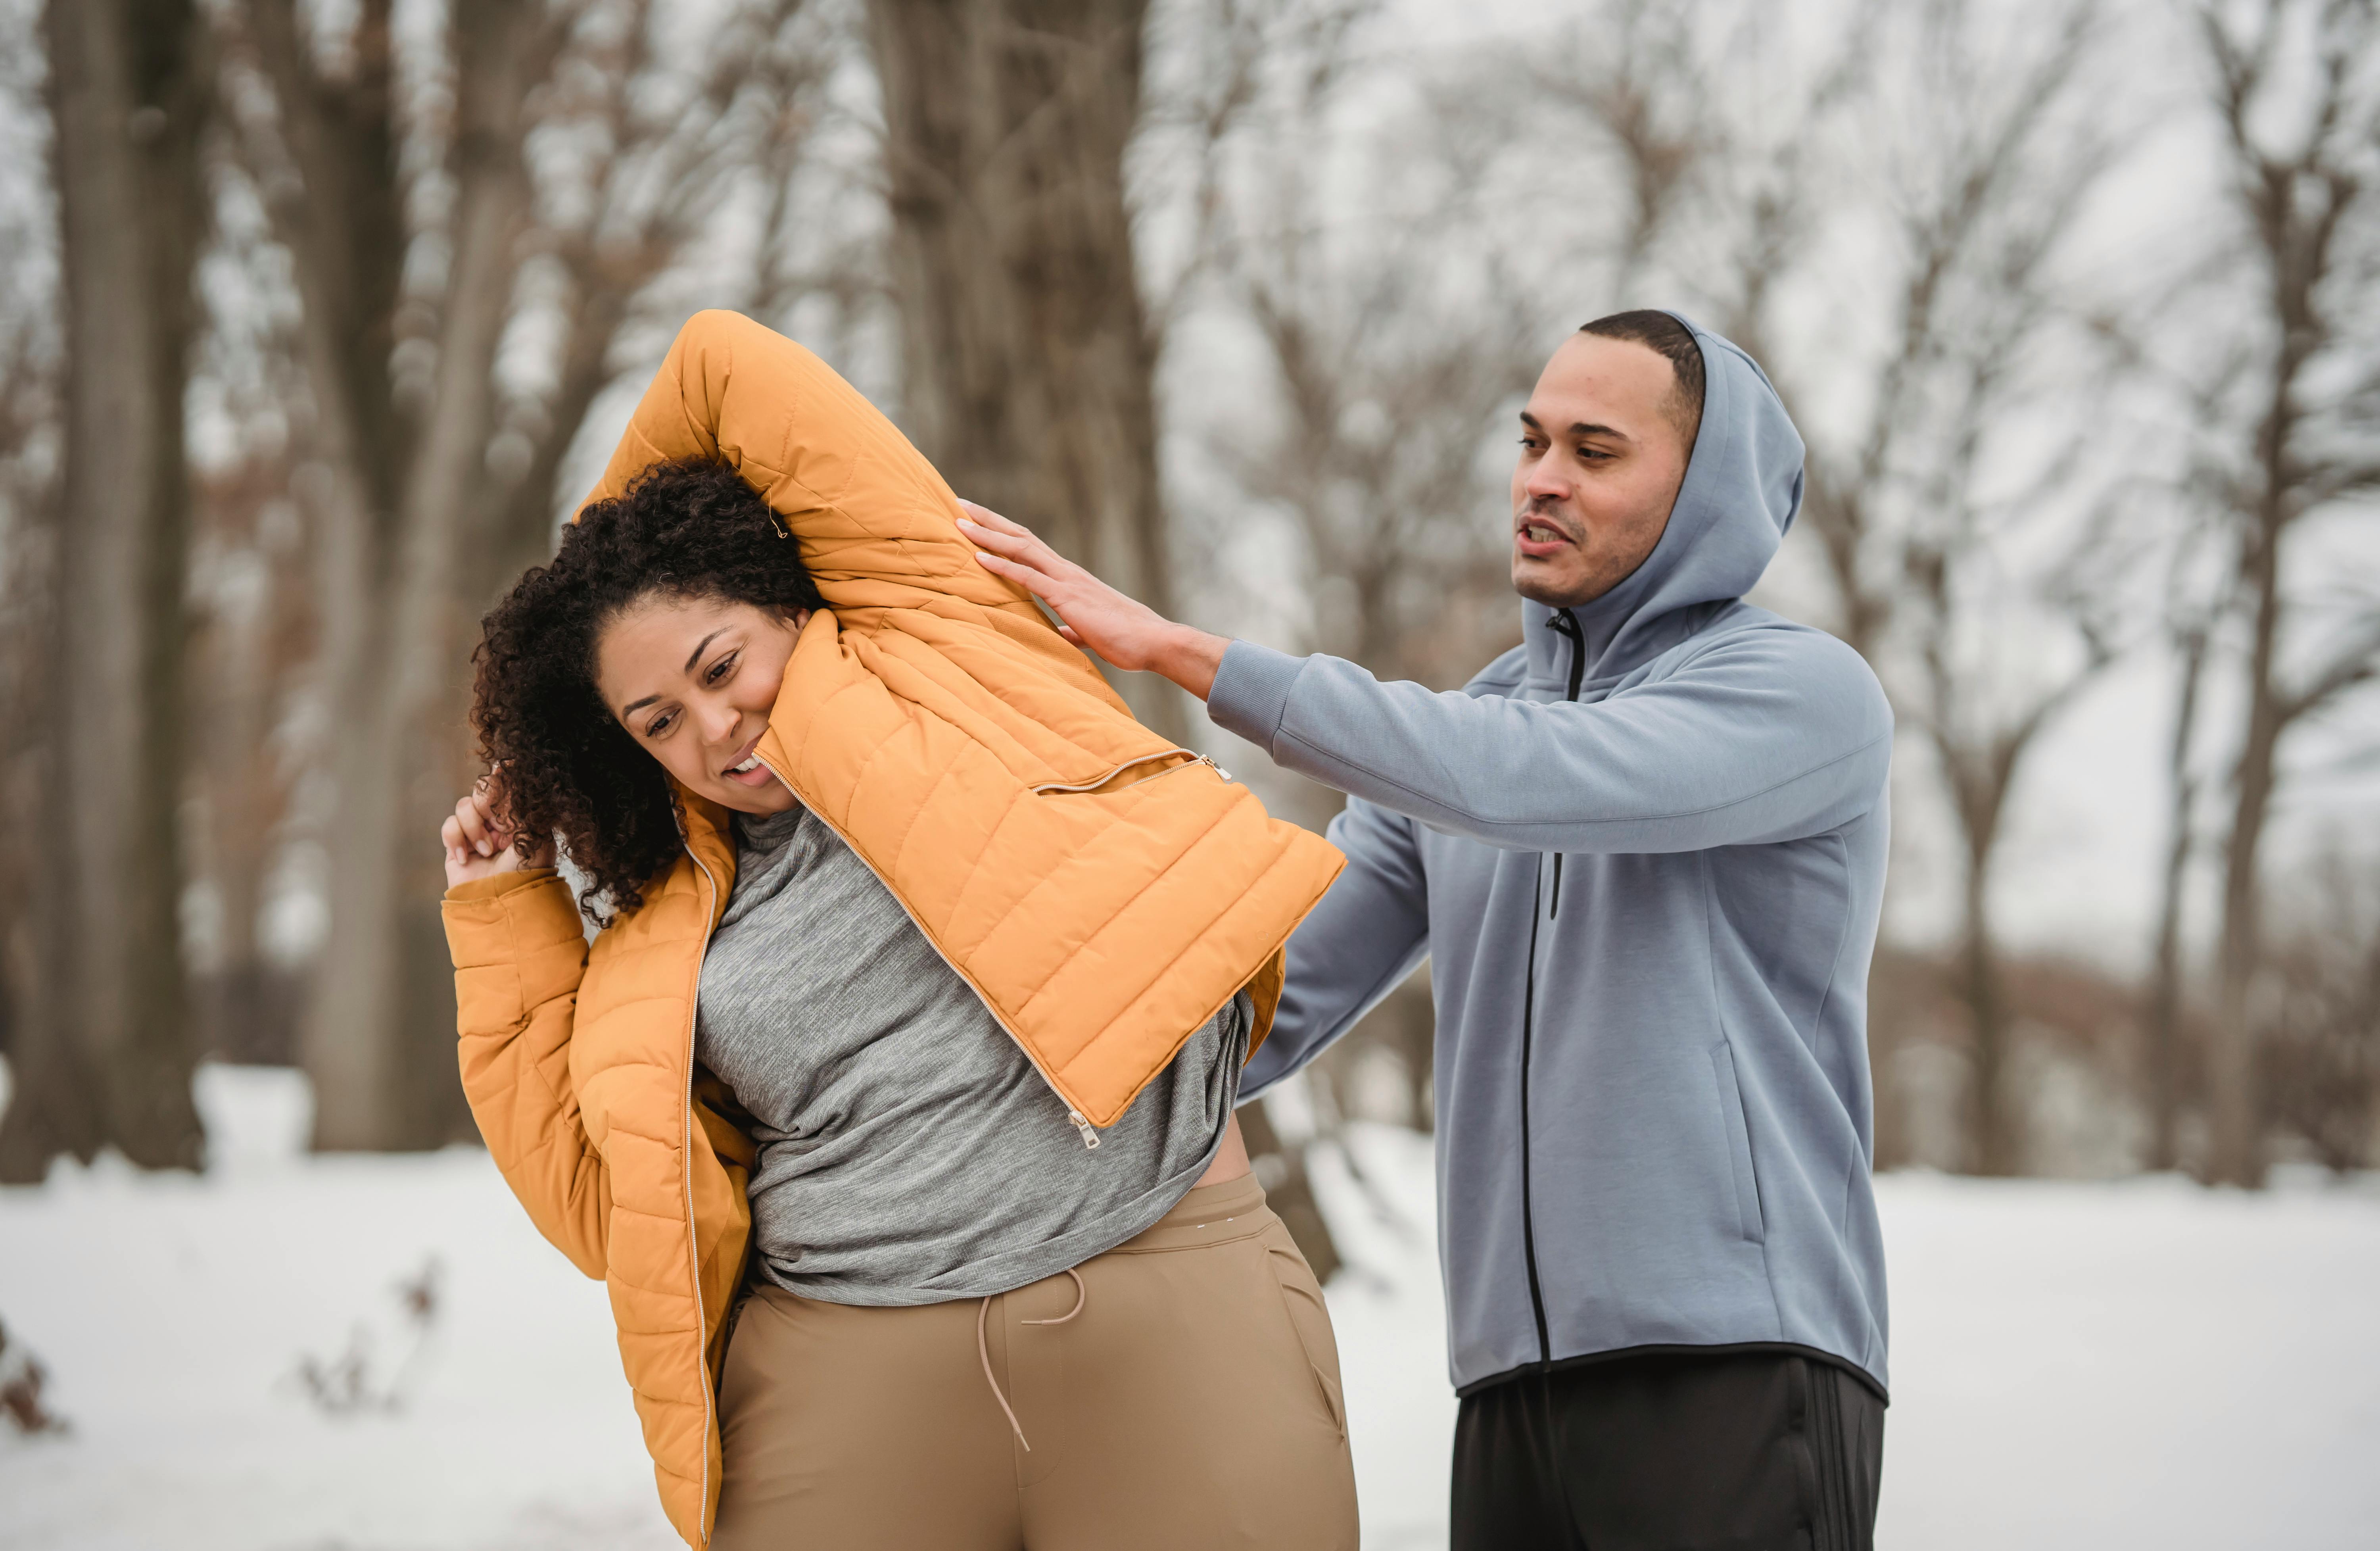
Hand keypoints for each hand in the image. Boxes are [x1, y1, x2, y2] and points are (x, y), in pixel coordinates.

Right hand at [441, 774, 554, 889]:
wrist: (502, 904)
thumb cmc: (526, 872)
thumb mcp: (534, 834)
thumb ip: (522, 803)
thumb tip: (508, 765)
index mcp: (522, 816)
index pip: (508, 785)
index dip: (502, 777)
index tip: (504, 767)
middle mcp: (500, 822)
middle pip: (483, 789)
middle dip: (487, 802)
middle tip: (496, 820)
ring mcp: (478, 833)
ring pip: (464, 806)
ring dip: (473, 827)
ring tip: (487, 851)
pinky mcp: (458, 846)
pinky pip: (449, 825)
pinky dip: (456, 839)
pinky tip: (467, 858)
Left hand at [956, 500, 1228, 699]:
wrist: (1154, 642)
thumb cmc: (1127, 639)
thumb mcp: (1091, 632)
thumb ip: (1073, 629)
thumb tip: (1063, 632)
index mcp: (1069, 578)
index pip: (1030, 546)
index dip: (1003, 532)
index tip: (978, 520)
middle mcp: (1065, 571)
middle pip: (1020, 536)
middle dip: (989, 520)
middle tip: (958, 505)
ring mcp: (1066, 581)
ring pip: (1020, 548)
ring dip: (987, 535)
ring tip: (958, 523)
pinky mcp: (1067, 597)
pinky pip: (1028, 577)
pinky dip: (1002, 565)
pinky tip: (978, 558)